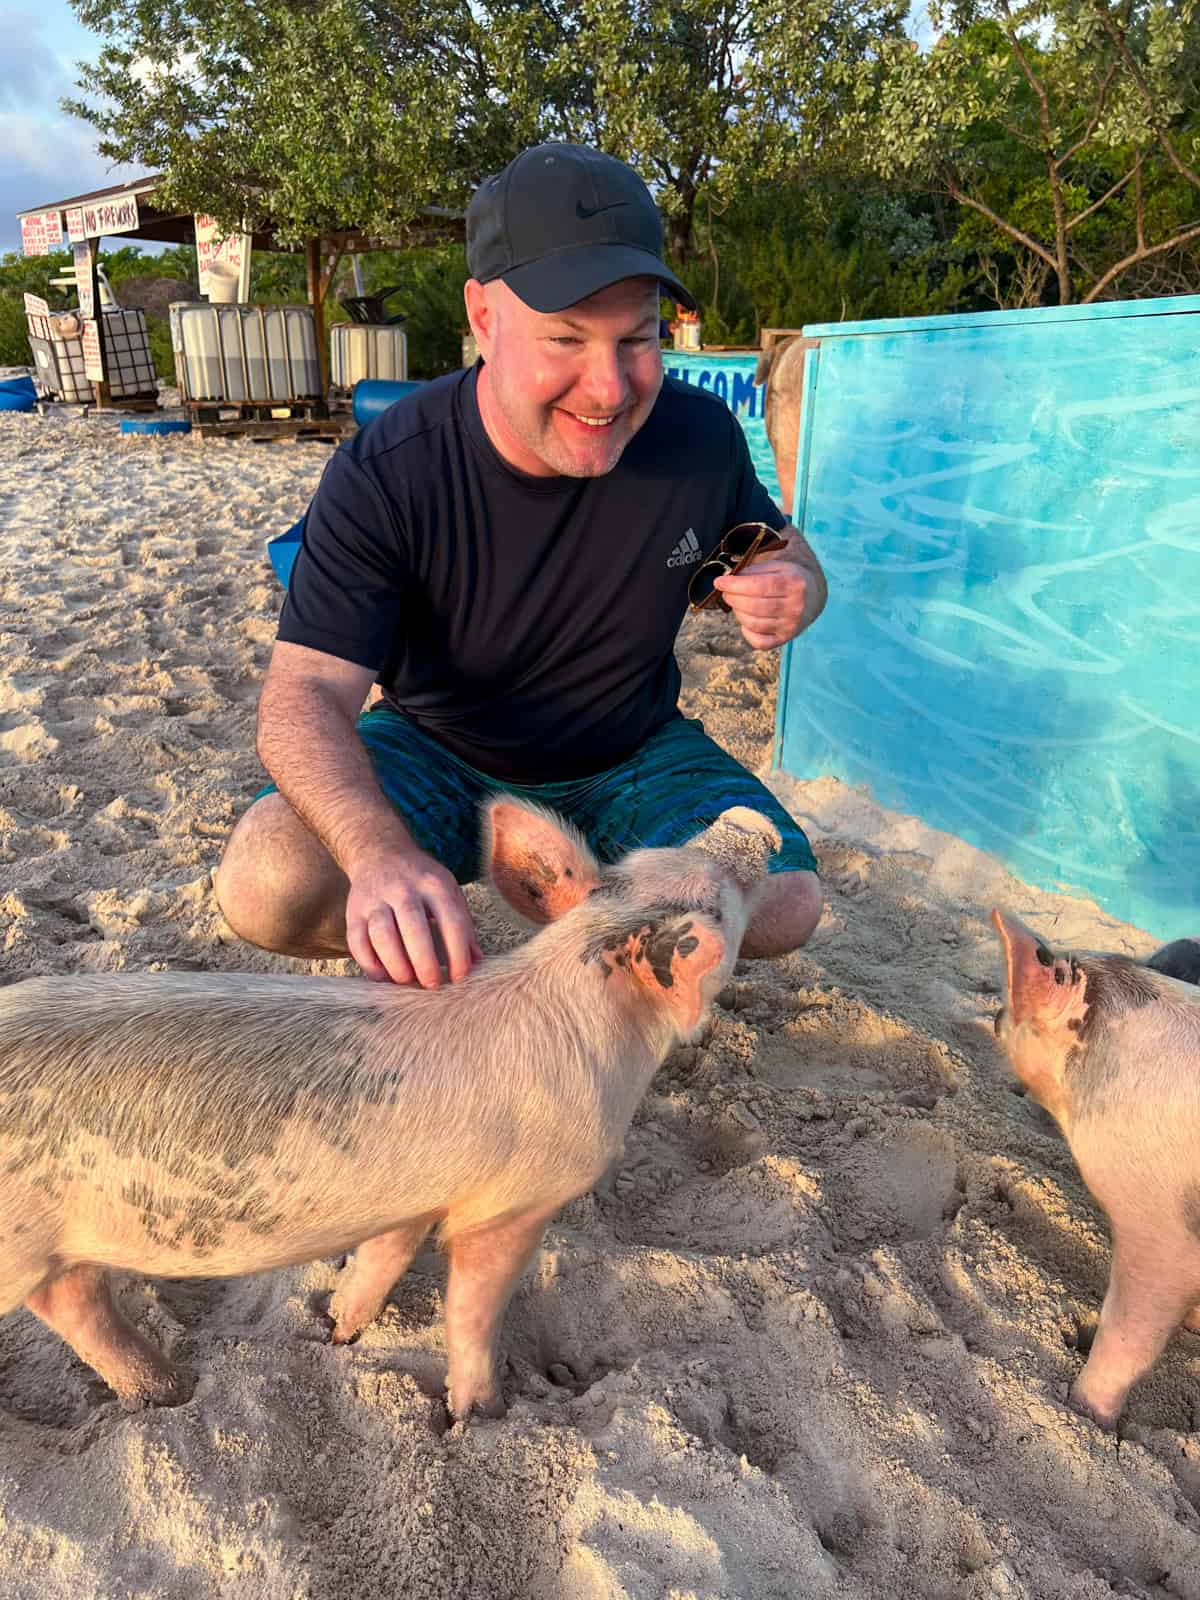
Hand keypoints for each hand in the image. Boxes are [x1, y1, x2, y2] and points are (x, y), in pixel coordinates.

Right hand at [345, 847, 482, 987]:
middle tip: (432, 984)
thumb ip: (463, 925)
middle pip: (413, 927)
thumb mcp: (448, 891)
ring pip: (382, 935)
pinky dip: (370, 965)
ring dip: (396, 964)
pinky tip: (384, 977)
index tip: (459, 977)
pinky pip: (357, 942)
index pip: (451, 920)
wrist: (379, 852)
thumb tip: (476, 962)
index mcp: (434, 883)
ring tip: (407, 981)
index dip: (458, 952)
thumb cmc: (421, 880)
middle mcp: (403, 888)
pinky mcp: (354, 912)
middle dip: (424, 961)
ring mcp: (375, 899)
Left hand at [713, 531, 826, 650]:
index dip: (735, 585)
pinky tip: (746, 621)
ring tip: (736, 604)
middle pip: (755, 606)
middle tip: (726, 593)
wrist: (813, 598)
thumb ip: (755, 571)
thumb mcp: (778, 567)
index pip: (760, 586)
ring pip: (754, 623)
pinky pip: (759, 642)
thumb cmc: (789, 580)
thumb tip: (729, 580)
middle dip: (733, 598)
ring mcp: (791, 626)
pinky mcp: (785, 639)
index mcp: (794, 583)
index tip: (719, 582)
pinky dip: (747, 632)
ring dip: (738, 613)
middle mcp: (795, 606)